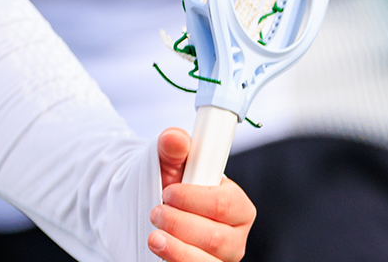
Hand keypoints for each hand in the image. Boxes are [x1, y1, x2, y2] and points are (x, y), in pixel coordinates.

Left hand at [148, 127, 253, 260]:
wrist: (152, 208)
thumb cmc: (171, 185)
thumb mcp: (169, 163)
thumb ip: (173, 148)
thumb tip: (174, 138)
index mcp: (235, 204)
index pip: (225, 205)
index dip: (194, 199)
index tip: (168, 192)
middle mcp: (233, 235)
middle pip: (217, 238)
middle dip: (181, 224)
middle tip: (156, 212)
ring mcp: (220, 258)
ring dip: (177, 249)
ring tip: (153, 237)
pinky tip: (159, 252)